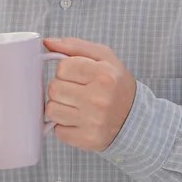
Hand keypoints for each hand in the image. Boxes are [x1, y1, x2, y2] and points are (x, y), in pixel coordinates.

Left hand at [43, 37, 136, 151]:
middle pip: (54, 89)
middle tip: (76, 91)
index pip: (63, 67)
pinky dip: (64, 125)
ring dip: (59, 107)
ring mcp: (93, 122)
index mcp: (104, 75)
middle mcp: (99, 99)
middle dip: (61, 88)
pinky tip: (78, 120)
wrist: (135, 119)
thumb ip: (74, 46)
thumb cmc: (115, 84)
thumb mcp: (104, 57)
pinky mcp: (87, 139)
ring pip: (51, 110)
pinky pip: (58, 130)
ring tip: (76, 106)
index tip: (77, 75)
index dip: (66, 70)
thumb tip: (46, 42)